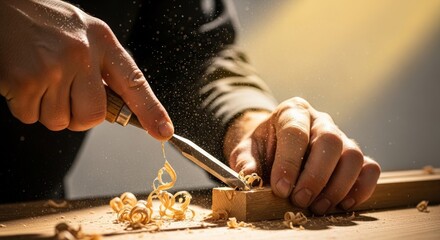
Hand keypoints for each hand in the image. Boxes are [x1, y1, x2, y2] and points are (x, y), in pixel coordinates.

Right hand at [0, 0, 172, 139]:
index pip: (135, 82)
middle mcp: (82, 54)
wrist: (3, 7)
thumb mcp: (84, 34)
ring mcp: (54, 67)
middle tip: (65, 96)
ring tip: (41, 80)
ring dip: (49, 110)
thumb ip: (102, 67)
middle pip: (93, 116)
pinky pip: (31, 117)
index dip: (151, 111)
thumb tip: (118, 107)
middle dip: (79, 117)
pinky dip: (25, 107)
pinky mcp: (26, 80)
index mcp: (102, 42)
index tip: (163, 131)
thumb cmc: (45, 24)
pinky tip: (24, 82)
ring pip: (60, 121)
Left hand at [224, 97, 380, 214]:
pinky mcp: (353, 156)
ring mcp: (341, 137)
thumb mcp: (245, 151)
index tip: (280, 189)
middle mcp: (320, 121)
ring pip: (353, 156)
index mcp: (291, 112)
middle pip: (330, 141)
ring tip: (317, 207)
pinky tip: (342, 204)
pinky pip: (370, 168)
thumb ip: (246, 162)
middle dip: (315, 177)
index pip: (295, 132)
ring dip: (337, 187)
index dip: (289, 162)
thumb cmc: (262, 148)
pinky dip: (361, 189)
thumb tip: (250, 178)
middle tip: (299, 200)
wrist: (275, 146)